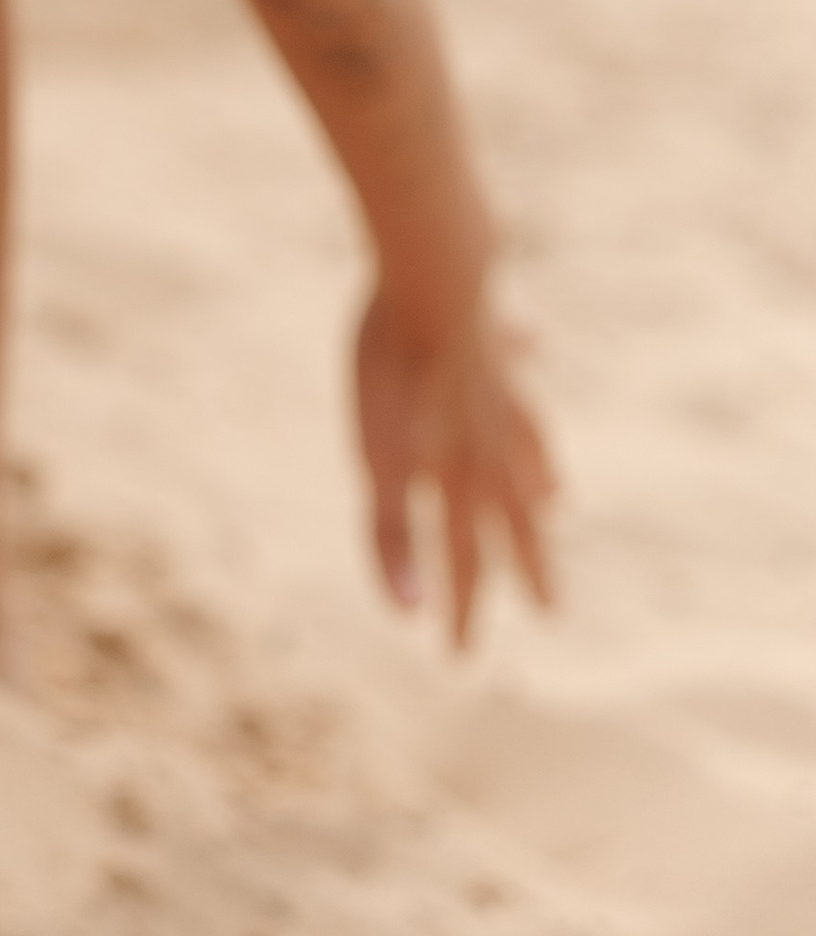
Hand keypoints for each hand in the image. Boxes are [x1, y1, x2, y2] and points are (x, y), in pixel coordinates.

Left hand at [354, 285, 555, 646]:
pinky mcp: (494, 342)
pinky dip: (521, 367)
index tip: (459, 657)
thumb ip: (390, 534)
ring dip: (538, 485)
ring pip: (527, 453)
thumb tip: (407, 609)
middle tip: (549, 608)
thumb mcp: (379, 460)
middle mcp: (494, 447)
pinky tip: (530, 346)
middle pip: (510, 520)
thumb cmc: (395, 371)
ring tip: (557, 503)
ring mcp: (502, 396)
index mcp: (462, 476)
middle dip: (523, 566)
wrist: (434, 278)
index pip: (460, 560)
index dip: (459, 610)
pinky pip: (516, 369)